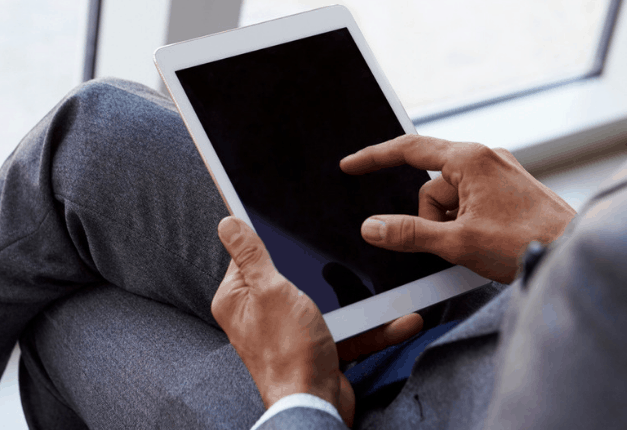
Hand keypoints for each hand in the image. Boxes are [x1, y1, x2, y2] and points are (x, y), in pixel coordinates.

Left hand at [212, 217, 422, 425]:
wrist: (316, 404)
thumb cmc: (288, 353)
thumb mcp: (270, 290)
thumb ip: (251, 255)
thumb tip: (228, 223)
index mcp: (238, 298)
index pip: (248, 255)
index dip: (271, 239)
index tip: (294, 223)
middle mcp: (259, 314)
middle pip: (291, 273)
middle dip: (321, 267)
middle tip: (343, 255)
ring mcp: (288, 330)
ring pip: (325, 300)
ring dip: (356, 298)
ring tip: (379, 287)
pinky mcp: (316, 345)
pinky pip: (345, 327)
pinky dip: (370, 325)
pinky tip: (397, 319)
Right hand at [340, 135, 576, 283]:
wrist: (574, 253)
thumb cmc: (526, 243)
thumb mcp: (457, 243)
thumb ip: (410, 233)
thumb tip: (372, 227)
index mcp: (471, 159)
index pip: (409, 149)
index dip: (375, 157)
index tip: (350, 165)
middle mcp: (486, 158)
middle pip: (432, 185)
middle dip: (430, 217)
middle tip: (450, 244)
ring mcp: (500, 174)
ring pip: (451, 199)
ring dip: (451, 225)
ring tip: (476, 248)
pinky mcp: (510, 192)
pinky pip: (470, 204)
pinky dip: (466, 225)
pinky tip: (484, 245)